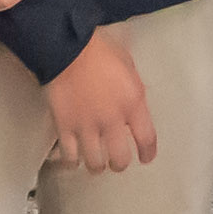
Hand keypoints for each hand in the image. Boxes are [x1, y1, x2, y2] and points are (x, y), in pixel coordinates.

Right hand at [40, 25, 155, 173]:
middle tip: (115, 161)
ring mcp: (87, 126)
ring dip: (96, 166)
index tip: (145, 158)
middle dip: (118, 163)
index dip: (148, 153)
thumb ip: (132, 90)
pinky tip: (72, 160)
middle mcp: (112, 120)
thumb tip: (132, 103)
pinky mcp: (65, 127)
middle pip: (120, 159)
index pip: (147, 139)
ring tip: (94, 162)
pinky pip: (69, 156)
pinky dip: (71, 162)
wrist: (67, 47)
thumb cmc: (100, 49)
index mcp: (133, 104)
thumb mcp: (128, 66)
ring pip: (95, 163)